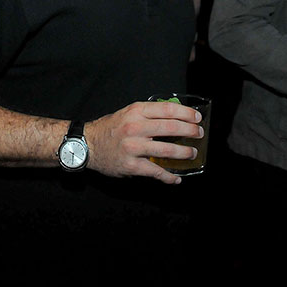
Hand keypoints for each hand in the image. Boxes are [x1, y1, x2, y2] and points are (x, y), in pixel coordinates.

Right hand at [86, 101, 203, 184]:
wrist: (87, 144)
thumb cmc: (109, 128)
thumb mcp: (127, 113)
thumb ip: (148, 114)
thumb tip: (174, 116)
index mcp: (136, 111)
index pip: (167, 109)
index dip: (186, 113)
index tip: (197, 117)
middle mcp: (135, 127)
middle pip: (171, 127)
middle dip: (190, 131)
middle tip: (198, 134)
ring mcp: (133, 147)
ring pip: (167, 149)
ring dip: (184, 152)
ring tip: (191, 153)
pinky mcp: (131, 165)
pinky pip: (156, 171)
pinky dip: (169, 176)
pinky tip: (176, 177)